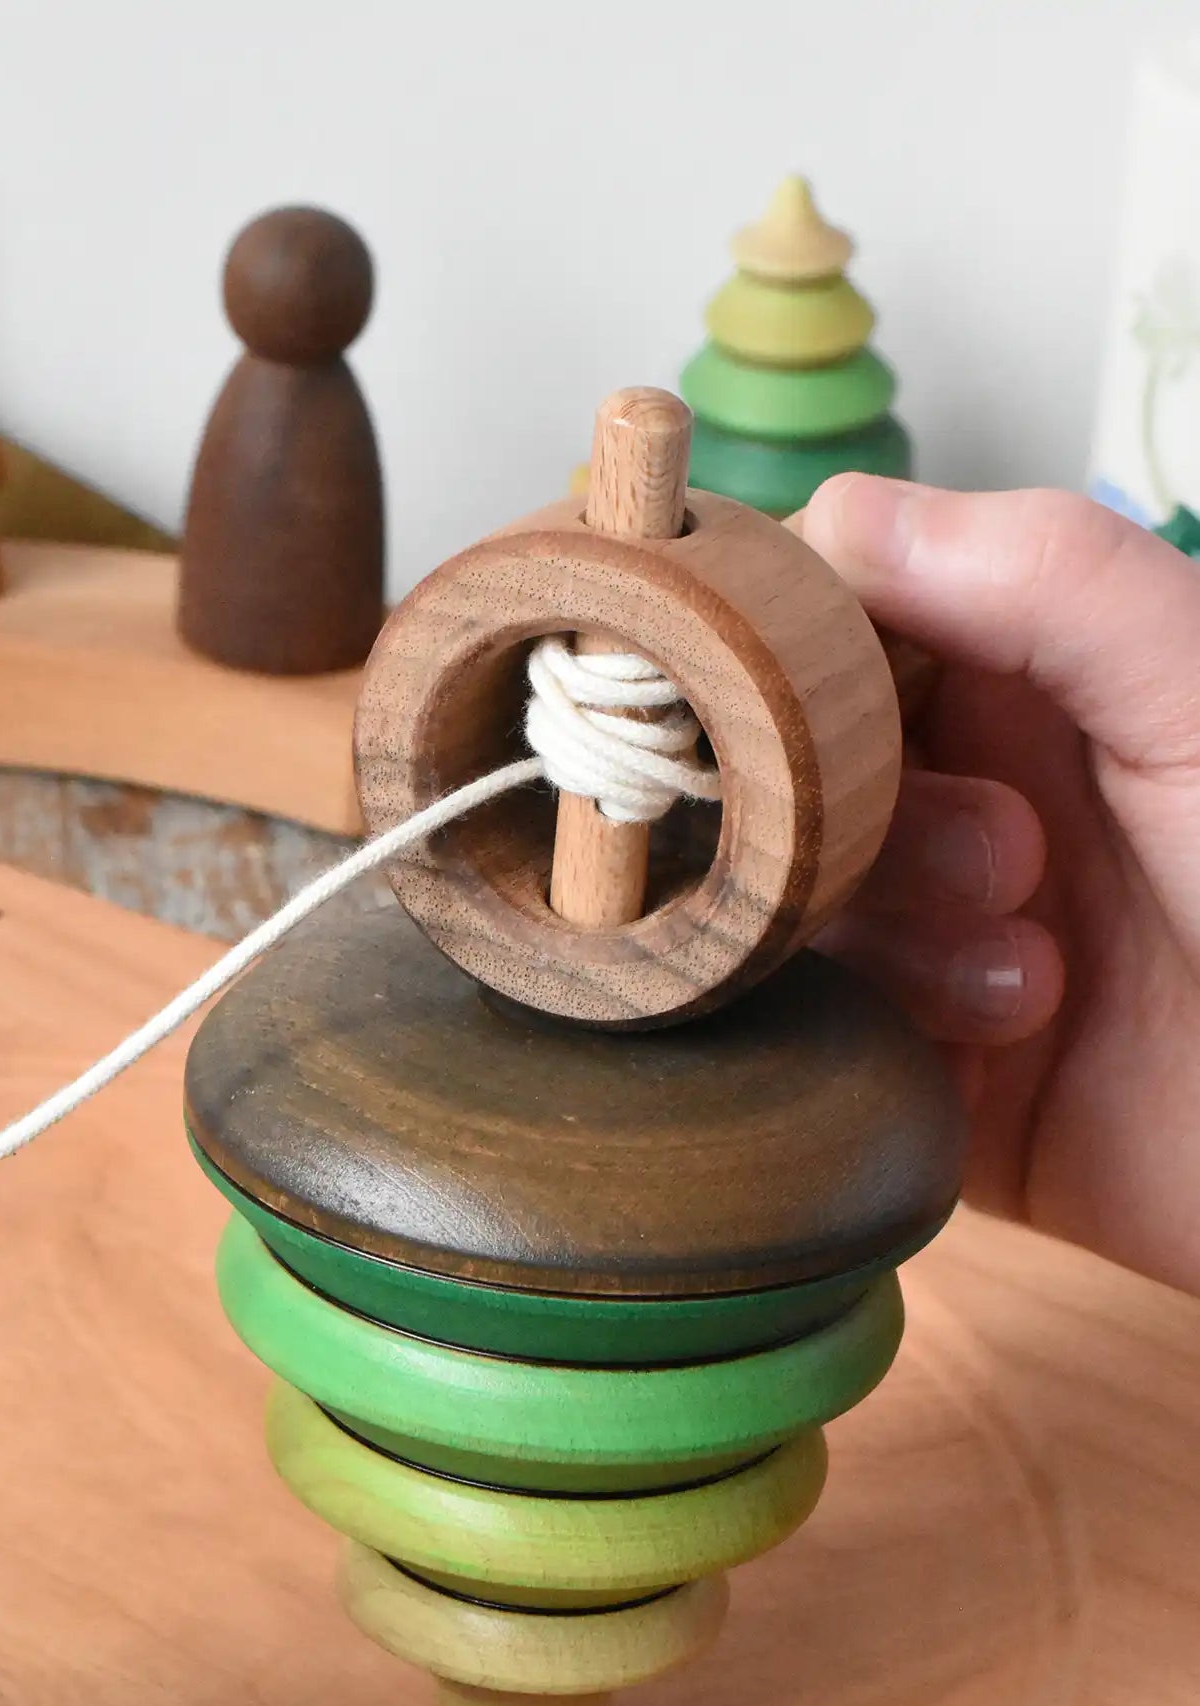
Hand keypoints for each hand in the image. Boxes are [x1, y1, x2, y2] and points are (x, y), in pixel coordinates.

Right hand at [801, 477, 1199, 1297]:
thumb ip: (1052, 578)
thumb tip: (842, 513)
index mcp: (1025, 681)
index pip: (834, 611)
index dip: (792, 636)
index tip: (786, 682)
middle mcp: (960, 792)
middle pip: (787, 762)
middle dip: (867, 811)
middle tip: (1009, 857)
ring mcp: (929, 929)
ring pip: (795, 896)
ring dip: (903, 929)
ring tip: (1034, 975)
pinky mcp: (912, 1058)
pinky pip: (819, 1020)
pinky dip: (897, 1022)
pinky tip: (1008, 1040)